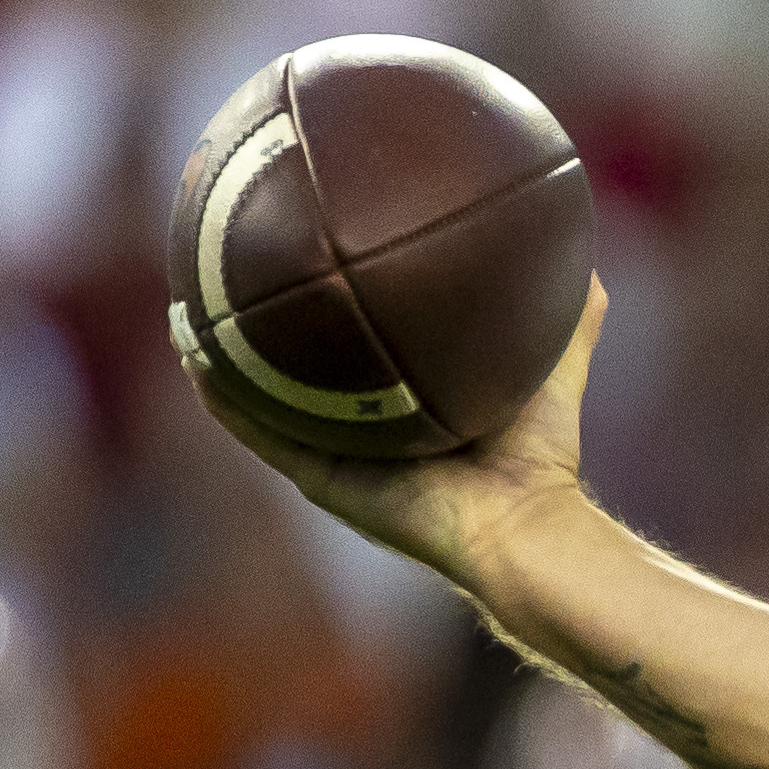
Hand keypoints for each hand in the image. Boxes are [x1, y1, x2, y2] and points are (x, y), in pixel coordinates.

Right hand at [187, 278, 607, 590]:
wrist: (522, 520)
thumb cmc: (540, 451)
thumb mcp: (551, 359)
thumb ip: (568, 308)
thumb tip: (582, 247)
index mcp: (405, 401)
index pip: (358, 348)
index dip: (331, 308)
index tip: (306, 253)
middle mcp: (363, 425)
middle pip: (297, 369)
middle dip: (262, 327)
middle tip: (227, 271)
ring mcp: (336, 454)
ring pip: (262, 398)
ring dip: (223, 357)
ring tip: (186, 312)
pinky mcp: (320, 479)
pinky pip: (260, 432)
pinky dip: (226, 397)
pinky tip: (195, 356)